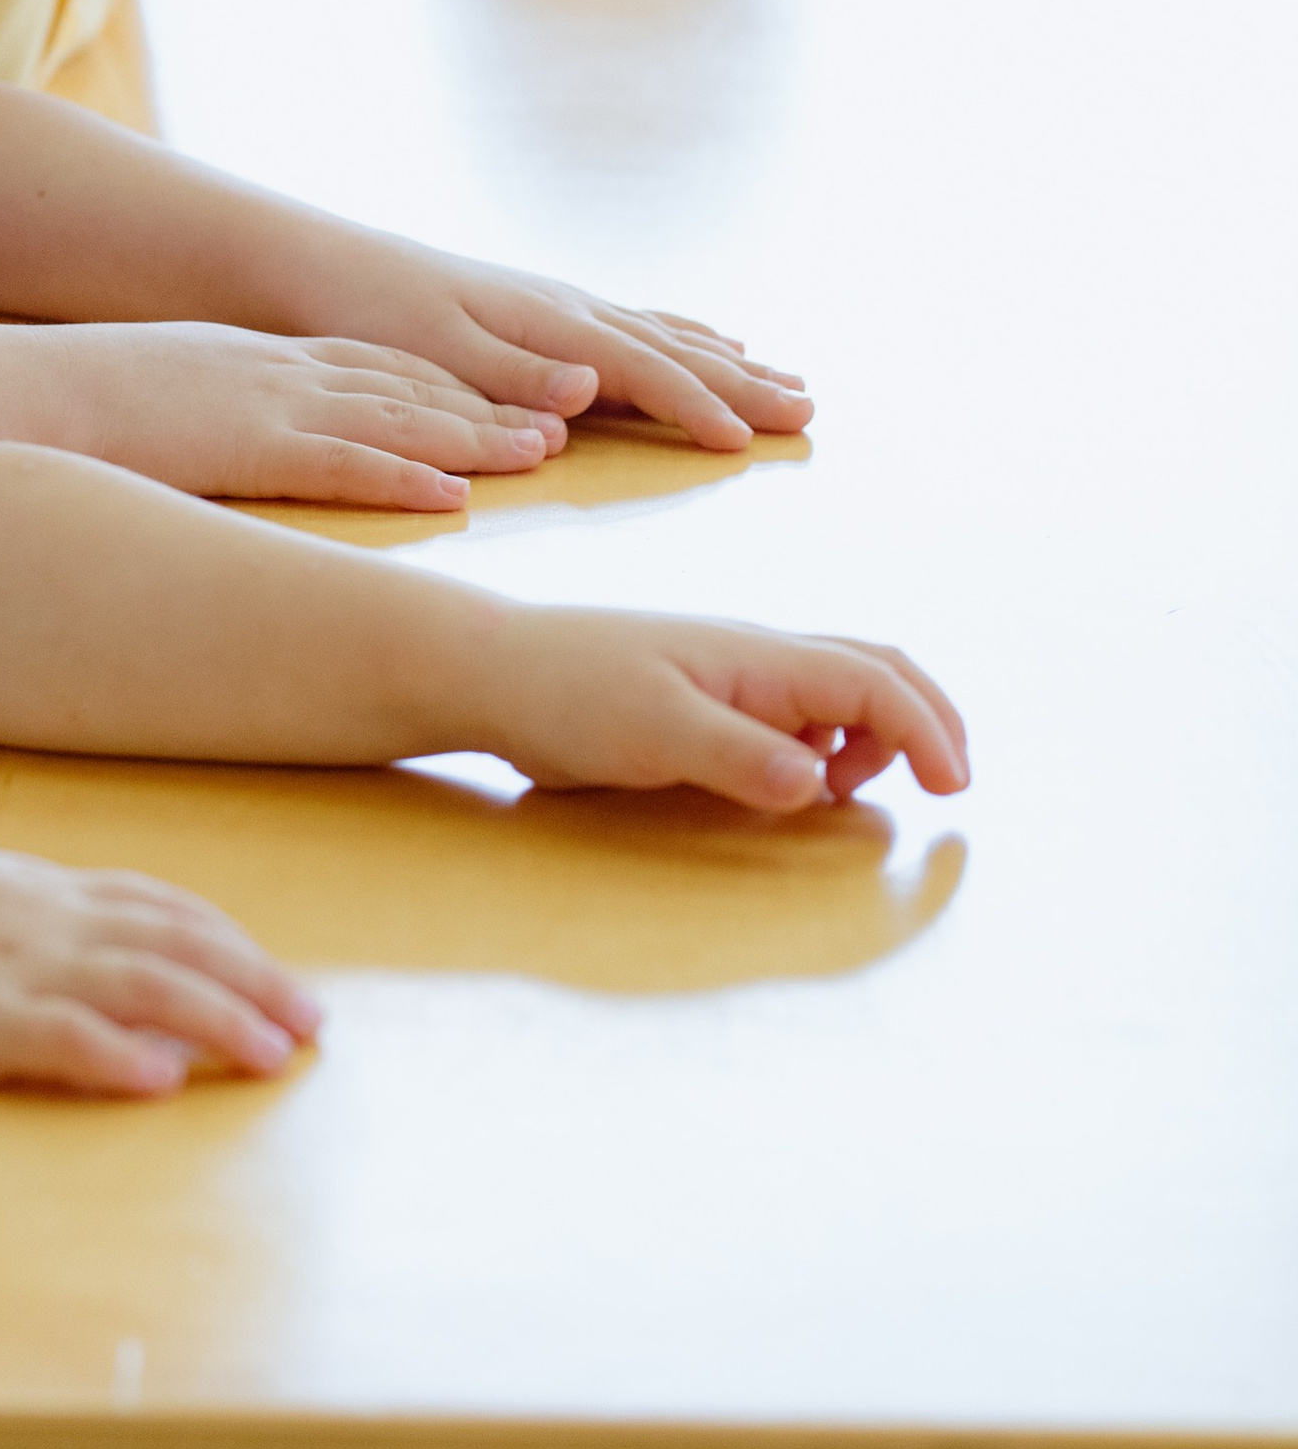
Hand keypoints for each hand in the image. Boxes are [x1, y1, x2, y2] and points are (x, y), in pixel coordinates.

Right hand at [0, 842, 321, 1095]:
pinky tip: (163, 1078)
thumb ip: (10, 916)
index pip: (155, 904)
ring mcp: (8, 967)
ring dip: (218, 1020)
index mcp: (31, 889)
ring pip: (142, 986)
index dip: (224, 938)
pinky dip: (118, 1056)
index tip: (273, 968)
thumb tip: (66, 943)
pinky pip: (60, 1037)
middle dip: (254, 980)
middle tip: (316, 1023)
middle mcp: (38, 918)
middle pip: (174, 942)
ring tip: (275, 1055)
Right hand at [11, 321, 587, 499]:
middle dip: (482, 403)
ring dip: (473, 435)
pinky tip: (453, 494)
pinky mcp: (240, 440)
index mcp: (247, 359)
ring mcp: (259, 401)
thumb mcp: (148, 401)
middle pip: (401, 383)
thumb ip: (193, 421)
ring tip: (543, 453)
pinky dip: (403, 472)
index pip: (363, 366)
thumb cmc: (59, 403)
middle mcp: (268, 370)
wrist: (3, 385)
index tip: (496, 401)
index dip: (438, 385)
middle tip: (557, 423)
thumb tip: (208, 452)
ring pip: (392, 413)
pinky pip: (339, 458)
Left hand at [382, 255, 810, 453]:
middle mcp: (569, 310)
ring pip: (667, 334)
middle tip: (809, 412)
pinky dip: (688, 336)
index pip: (644, 371)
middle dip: (743, 384)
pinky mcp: (546, 310)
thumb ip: (513, 377)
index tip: (751, 443)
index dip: (699, 408)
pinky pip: (640, 324)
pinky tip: (712, 339)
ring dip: (729, 361)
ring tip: (787, 378)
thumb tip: (593, 388)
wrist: (324, 265)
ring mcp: (562, 306)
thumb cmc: (371, 316)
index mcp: (550, 326)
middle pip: (675, 350)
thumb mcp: (432, 354)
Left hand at [463, 601, 968, 812]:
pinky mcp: (711, 700)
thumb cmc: (569, 694)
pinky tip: (802, 780)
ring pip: (840, 688)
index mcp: (760, 657)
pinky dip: (830, 743)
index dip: (926, 733)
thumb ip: (738, 756)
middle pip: (876, 669)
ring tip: (859, 789)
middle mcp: (760, 658)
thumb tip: (818, 785)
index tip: (951, 791)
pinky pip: (798, 712)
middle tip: (950, 782)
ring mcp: (736, 676)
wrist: (496, 672)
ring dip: (879, 731)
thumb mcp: (654, 731)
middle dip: (928, 718)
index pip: (874, 685)